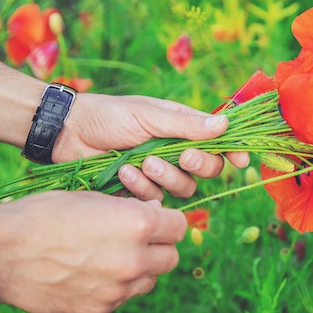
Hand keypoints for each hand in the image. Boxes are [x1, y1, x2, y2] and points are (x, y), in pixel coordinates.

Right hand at [0, 191, 185, 312]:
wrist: (1, 253)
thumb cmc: (45, 215)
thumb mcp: (93, 198)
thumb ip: (130, 210)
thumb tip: (155, 217)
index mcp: (136, 224)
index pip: (178, 226)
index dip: (167, 221)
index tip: (155, 220)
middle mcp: (133, 259)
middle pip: (171, 257)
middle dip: (159, 247)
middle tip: (137, 239)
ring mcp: (117, 289)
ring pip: (150, 280)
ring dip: (141, 268)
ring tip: (112, 256)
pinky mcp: (99, 309)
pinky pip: (123, 297)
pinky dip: (116, 286)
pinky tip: (92, 273)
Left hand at [52, 94, 248, 199]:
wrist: (71, 133)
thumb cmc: (110, 115)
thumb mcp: (149, 115)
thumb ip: (186, 124)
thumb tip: (225, 123)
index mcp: (183, 127)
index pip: (218, 141)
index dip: (233, 151)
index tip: (240, 160)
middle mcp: (176, 150)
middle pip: (208, 169)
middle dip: (200, 165)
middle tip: (184, 157)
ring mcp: (159, 171)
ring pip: (184, 187)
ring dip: (167, 176)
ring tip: (143, 162)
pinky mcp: (140, 190)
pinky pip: (156, 198)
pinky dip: (142, 187)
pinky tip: (124, 173)